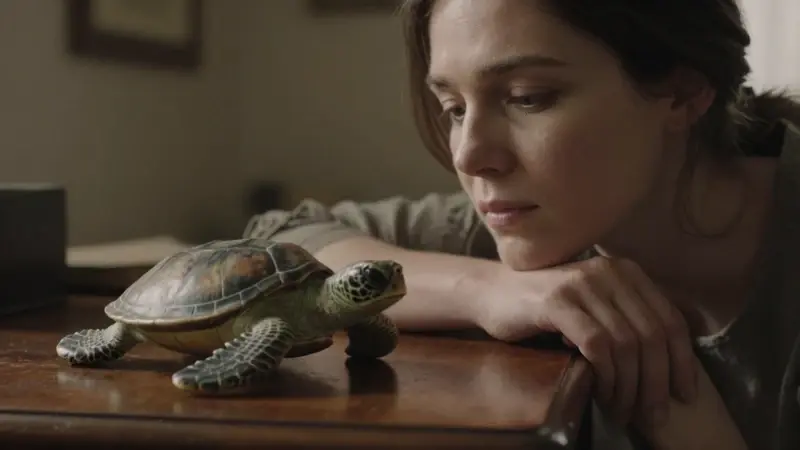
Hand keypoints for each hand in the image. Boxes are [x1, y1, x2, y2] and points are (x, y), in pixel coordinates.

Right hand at [471, 255, 697, 427]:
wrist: (492, 293)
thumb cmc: (546, 308)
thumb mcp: (596, 307)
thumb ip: (627, 320)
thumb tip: (670, 364)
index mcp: (626, 272)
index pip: (670, 320)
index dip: (683, 361)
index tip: (684, 394)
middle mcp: (610, 272)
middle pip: (653, 335)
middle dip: (658, 382)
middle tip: (653, 416)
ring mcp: (583, 284)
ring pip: (627, 343)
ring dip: (629, 386)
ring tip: (622, 410)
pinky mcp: (558, 301)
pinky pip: (597, 344)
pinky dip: (606, 374)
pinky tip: (601, 392)